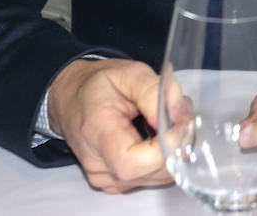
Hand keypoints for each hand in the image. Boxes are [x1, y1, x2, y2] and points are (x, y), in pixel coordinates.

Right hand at [47, 57, 172, 192]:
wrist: (72, 99)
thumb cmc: (97, 86)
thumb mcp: (129, 73)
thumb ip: (156, 92)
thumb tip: (180, 116)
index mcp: (97, 135)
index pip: (131, 163)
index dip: (165, 148)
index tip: (183, 122)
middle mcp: (98, 165)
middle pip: (151, 172)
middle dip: (178, 143)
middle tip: (182, 112)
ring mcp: (106, 178)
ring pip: (158, 176)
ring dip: (174, 148)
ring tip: (171, 117)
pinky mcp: (116, 182)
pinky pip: (152, 176)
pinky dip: (164, 156)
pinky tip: (158, 133)